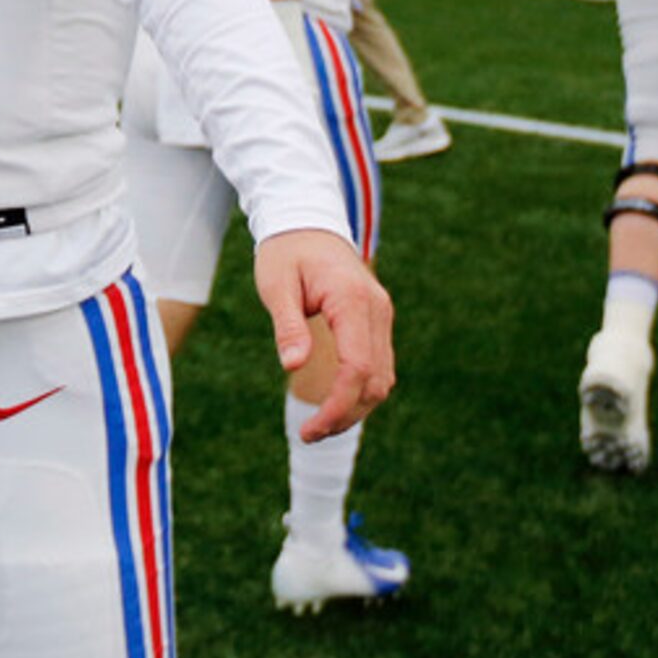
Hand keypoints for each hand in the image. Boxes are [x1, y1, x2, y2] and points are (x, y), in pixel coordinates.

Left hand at [253, 228, 394, 440]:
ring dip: (355, 408)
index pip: (357, 367)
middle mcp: (377, 310)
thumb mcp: (275, 284)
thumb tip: (293, 365)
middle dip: (346, 415)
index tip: (309, 429)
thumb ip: (287, 324)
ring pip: (382, 378)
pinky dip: (360, 391)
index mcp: (353, 300)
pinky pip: (377, 366)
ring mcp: (381, 317)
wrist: (307, 223)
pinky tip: (334, 405)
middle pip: (375, 381)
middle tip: (307, 434)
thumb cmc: (286, 252)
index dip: (338, 405)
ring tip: (318, 427)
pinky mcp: (377, 323)